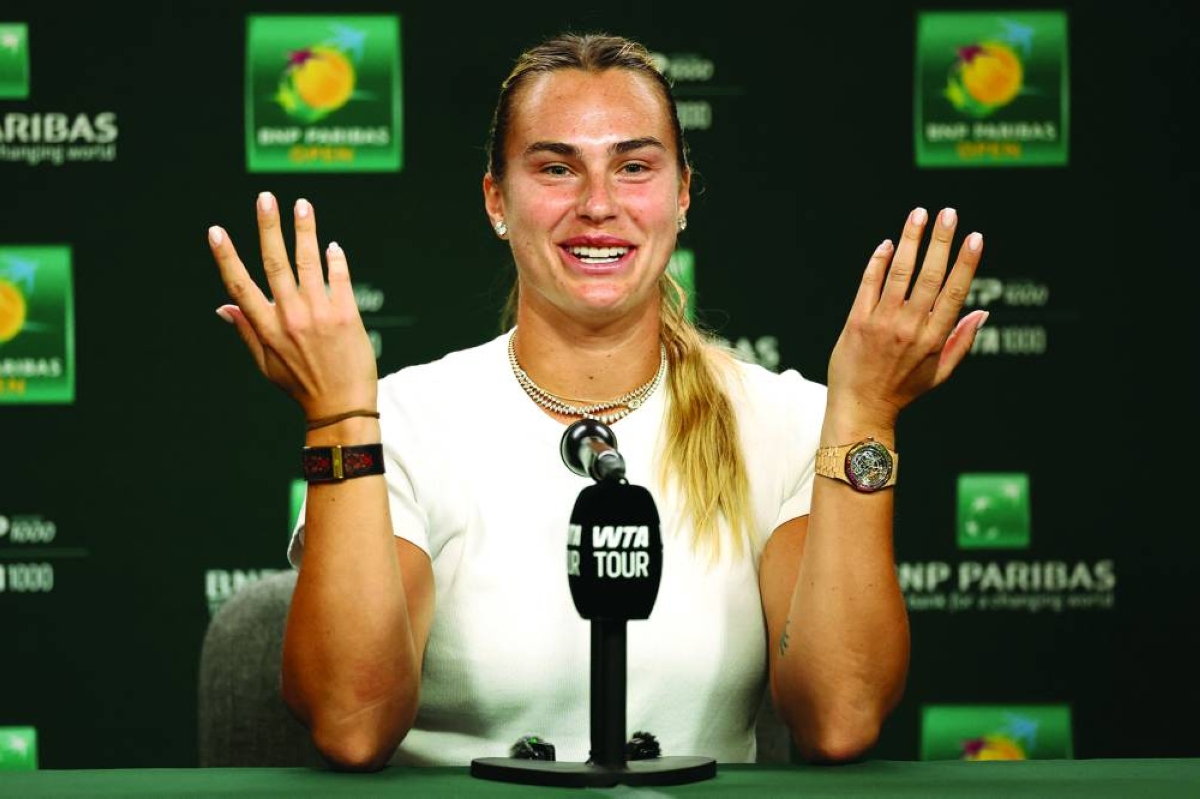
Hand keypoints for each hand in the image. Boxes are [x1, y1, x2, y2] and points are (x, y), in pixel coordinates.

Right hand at [208, 193, 377, 419]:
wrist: (342, 407)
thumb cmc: (302, 386)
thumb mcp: (266, 364)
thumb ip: (246, 331)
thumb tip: (222, 308)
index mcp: (267, 329)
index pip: (239, 286)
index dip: (226, 257)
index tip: (215, 231)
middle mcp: (290, 317)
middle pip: (275, 263)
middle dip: (269, 227)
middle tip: (265, 198)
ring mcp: (320, 315)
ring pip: (309, 263)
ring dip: (305, 230)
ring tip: (302, 205)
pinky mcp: (346, 315)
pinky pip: (339, 278)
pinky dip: (335, 259)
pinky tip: (332, 245)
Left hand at [826, 207, 987, 428]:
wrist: (860, 407)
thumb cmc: (902, 390)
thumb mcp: (940, 373)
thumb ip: (961, 341)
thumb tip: (983, 313)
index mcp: (933, 339)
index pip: (954, 292)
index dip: (966, 263)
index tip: (975, 237)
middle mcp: (908, 327)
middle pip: (929, 275)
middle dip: (940, 240)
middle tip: (948, 213)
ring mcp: (880, 322)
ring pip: (899, 273)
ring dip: (910, 240)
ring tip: (919, 214)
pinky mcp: (856, 321)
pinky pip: (868, 284)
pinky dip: (879, 262)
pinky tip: (888, 244)